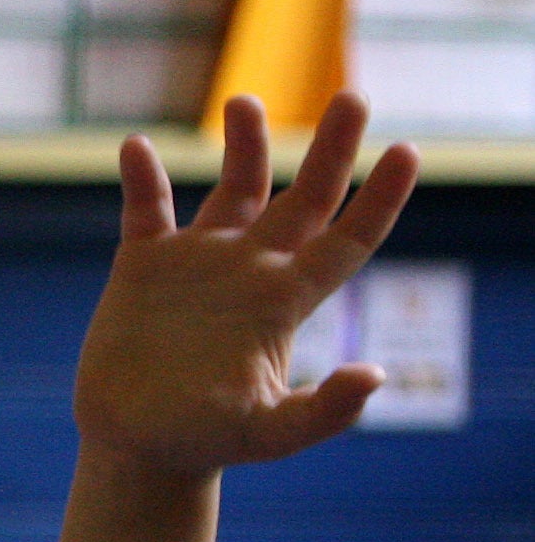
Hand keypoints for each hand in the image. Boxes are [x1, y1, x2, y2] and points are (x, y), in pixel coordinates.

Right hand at [84, 92, 420, 480]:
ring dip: (244, 142)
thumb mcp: (270, 434)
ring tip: (244, 101)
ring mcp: (200, 261)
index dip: (381, 197)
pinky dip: (142, 177)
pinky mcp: (145, 264)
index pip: (349, 237)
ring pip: (235, 184)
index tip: (405, 151)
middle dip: (333, 147)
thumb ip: (321, 411)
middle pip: (306, 194)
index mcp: (288, 299)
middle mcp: (253, 268)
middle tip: (352, 97)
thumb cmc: (207, 442)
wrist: (139, 444)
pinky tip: (137, 148)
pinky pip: (147, 208)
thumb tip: (374, 374)